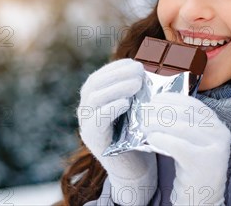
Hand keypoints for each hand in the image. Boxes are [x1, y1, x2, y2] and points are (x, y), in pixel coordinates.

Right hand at [77, 59, 156, 204]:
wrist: (136, 169)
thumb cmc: (137, 135)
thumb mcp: (135, 108)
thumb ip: (134, 91)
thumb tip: (144, 68)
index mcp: (93, 101)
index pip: (98, 77)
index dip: (114, 67)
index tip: (134, 62)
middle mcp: (86, 111)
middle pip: (93, 85)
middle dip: (116, 74)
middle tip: (138, 71)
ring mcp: (87, 126)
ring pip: (93, 99)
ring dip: (116, 88)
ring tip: (136, 83)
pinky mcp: (94, 140)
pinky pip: (97, 120)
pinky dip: (111, 108)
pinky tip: (126, 103)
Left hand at [142, 92, 230, 205]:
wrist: (201, 198)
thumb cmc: (191, 167)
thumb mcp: (192, 141)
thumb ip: (182, 123)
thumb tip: (157, 104)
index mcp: (217, 125)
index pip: (193, 104)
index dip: (172, 98)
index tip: (154, 98)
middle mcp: (220, 134)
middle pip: (187, 114)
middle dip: (162, 110)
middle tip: (143, 111)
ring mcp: (215, 149)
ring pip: (183, 127)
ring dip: (158, 123)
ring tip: (143, 124)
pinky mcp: (204, 163)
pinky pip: (179, 146)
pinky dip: (162, 139)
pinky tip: (151, 138)